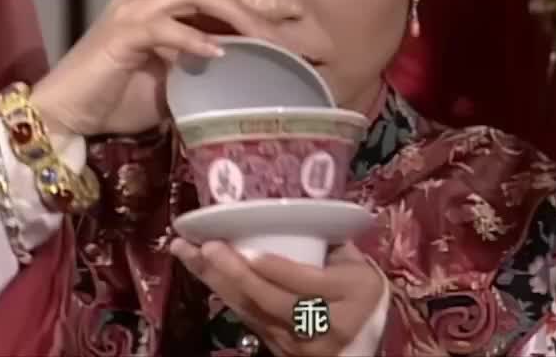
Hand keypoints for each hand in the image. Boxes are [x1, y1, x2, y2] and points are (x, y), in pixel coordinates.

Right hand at [30, 0, 275, 136]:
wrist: (66, 116)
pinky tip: (217, 55)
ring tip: (262, 41)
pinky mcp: (122, 31)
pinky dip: (193, 40)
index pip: (211, 0)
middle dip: (249, 15)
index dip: (249, 17)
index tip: (284, 41)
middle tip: (282, 41)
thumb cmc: (115, 100)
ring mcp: (132, 9)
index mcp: (156, 2)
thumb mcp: (170, 84)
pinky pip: (165, 26)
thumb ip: (198, 70)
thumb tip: (242, 72)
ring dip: (232, 19)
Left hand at [170, 239, 385, 356]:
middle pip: (275, 302)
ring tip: (189, 254)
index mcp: (351, 293)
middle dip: (237, 275)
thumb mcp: (356, 263)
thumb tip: (289, 212)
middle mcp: (327, 325)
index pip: (307, 283)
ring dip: (218, 283)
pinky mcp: (281, 350)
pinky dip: (224, 294)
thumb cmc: (362, 290)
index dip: (277, 269)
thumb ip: (328, 242)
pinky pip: (249, 320)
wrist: (366, 340)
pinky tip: (203, 272)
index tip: (248, 251)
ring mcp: (301, 344)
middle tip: (207, 248)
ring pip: (255, 312)